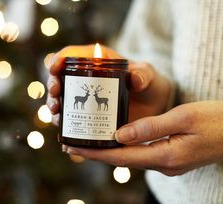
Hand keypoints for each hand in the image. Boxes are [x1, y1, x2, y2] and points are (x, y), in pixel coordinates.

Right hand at [46, 45, 170, 124]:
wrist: (152, 104)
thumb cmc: (149, 83)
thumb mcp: (147, 75)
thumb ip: (143, 74)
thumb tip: (135, 79)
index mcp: (97, 61)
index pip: (72, 55)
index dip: (59, 59)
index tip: (54, 68)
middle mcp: (87, 78)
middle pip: (62, 78)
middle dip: (53, 85)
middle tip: (55, 93)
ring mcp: (87, 97)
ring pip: (63, 99)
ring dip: (55, 106)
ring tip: (57, 114)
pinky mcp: (89, 114)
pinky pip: (72, 117)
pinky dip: (65, 124)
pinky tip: (63, 132)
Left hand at [64, 101, 222, 175]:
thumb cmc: (214, 120)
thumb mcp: (183, 118)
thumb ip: (151, 127)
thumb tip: (120, 135)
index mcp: (165, 156)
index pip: (122, 157)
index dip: (96, 153)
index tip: (74, 147)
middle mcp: (163, 163)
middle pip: (122, 159)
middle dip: (96, 153)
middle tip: (72, 144)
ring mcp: (166, 161)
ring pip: (129, 156)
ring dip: (108, 150)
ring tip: (87, 141)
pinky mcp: (168, 155)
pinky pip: (139, 152)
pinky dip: (123, 146)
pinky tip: (114, 139)